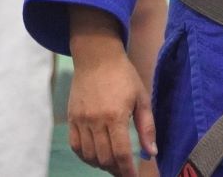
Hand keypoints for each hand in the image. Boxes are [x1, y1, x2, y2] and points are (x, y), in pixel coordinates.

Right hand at [68, 7, 156, 176]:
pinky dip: (85, 156)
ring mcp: (81, 120)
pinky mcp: (71, 118)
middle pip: (104, 158)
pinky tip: (95, 155)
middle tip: (124, 170)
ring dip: (101, 164)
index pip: (121, 154)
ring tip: (112, 163)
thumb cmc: (124, 76)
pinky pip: (75, 146)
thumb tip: (151, 153)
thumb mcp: (141, 98)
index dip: (127, 170)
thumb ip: (146, 127)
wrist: (97, 57)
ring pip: (88, 155)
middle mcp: (95, 121)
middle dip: (116, 169)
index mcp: (115, 116)